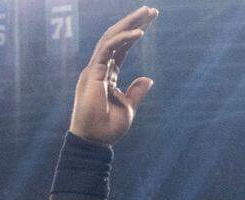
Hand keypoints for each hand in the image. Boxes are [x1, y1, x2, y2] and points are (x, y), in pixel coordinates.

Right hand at [69, 6, 158, 144]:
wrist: (94, 140)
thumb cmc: (107, 128)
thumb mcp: (128, 107)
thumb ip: (136, 91)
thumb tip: (149, 78)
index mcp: (107, 74)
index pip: (122, 47)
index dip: (134, 32)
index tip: (149, 20)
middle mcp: (99, 67)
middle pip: (117, 37)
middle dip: (134, 22)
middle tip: (151, 10)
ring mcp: (95, 68)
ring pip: (112, 38)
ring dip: (129, 23)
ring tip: (147, 13)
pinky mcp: (93, 73)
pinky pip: (109, 50)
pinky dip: (123, 39)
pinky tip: (139, 33)